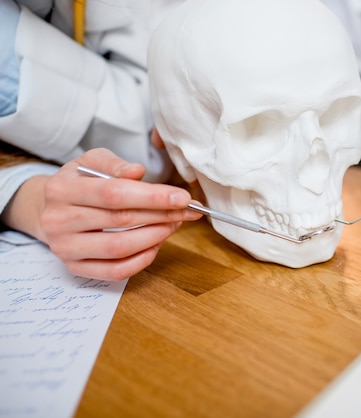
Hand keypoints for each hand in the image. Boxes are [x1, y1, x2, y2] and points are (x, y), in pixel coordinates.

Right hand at [2, 148, 201, 280]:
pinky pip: (116, 271)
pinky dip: (143, 259)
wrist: (50, 209)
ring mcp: (65, 248)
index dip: (152, 197)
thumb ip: (115, 164)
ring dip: (155, 236)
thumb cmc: (79, 182)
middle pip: (120, 220)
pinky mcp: (75, 268)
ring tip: (173, 223)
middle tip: (187, 211)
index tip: (183, 198)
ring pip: (119, 248)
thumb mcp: (91, 161)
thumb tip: (138, 171)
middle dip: (161, 215)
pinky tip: (157, 243)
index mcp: (61, 189)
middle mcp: (58, 220)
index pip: (113, 193)